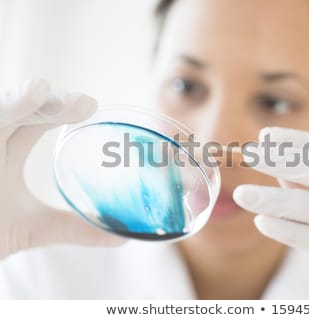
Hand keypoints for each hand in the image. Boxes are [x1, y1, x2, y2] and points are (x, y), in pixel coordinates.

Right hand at [0, 79, 124, 259]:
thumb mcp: (32, 229)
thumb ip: (76, 229)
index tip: (90, 105)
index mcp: (3, 152)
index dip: (57, 107)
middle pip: (8, 111)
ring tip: (37, 91)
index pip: (31, 119)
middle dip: (34, 100)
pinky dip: (4, 116)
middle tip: (72, 99)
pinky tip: (12, 113)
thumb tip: (123, 236)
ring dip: (10, 105)